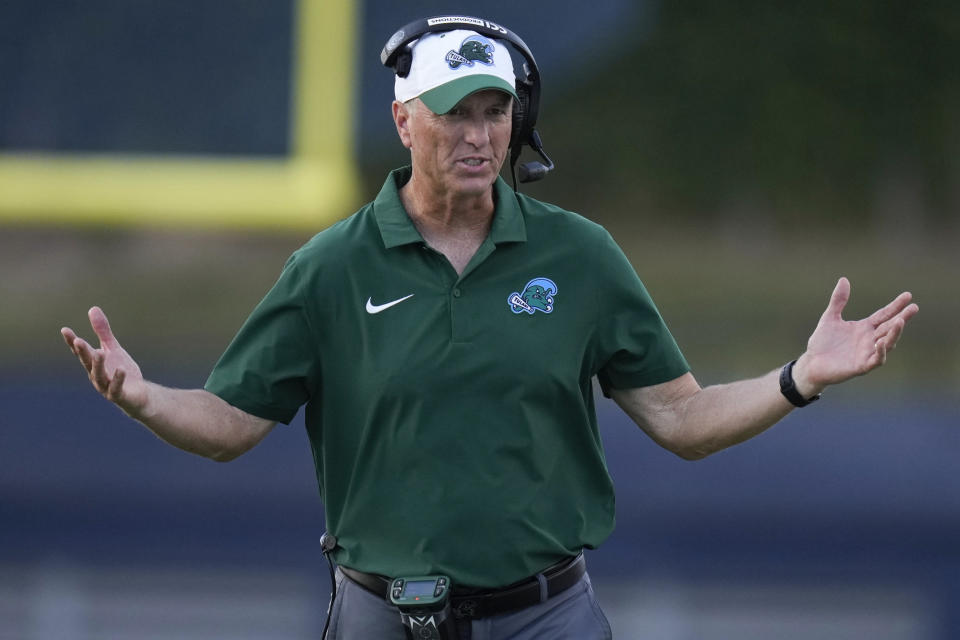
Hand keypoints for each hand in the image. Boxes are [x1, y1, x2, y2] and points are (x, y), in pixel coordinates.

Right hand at [61, 307, 148, 417]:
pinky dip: (118, 379)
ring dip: (98, 365)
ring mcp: (106, 386)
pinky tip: (121, 369)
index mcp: (93, 363)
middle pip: (87, 363)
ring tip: (100, 352)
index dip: (72, 342)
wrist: (137, 395)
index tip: (65, 330)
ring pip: (99, 376)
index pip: (81, 351)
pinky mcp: (119, 395)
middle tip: (78, 340)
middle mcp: (96, 375)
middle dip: (83, 352)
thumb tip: (92, 308)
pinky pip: (116, 388)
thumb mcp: (112, 348)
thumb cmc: (120, 371)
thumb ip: (102, 331)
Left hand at [793, 277, 918, 396]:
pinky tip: (880, 342)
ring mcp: (867, 353)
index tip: (908, 295)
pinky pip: (876, 360)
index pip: (884, 315)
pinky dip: (880, 352)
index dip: (896, 306)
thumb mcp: (830, 318)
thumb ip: (838, 300)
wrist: (812, 363)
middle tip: (914, 307)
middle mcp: (870, 340)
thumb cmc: (822, 342)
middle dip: (902, 318)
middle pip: (890, 327)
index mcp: (865, 328)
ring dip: (894, 333)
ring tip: (900, 321)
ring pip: (887, 343)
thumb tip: (844, 279)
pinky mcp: (861, 366)